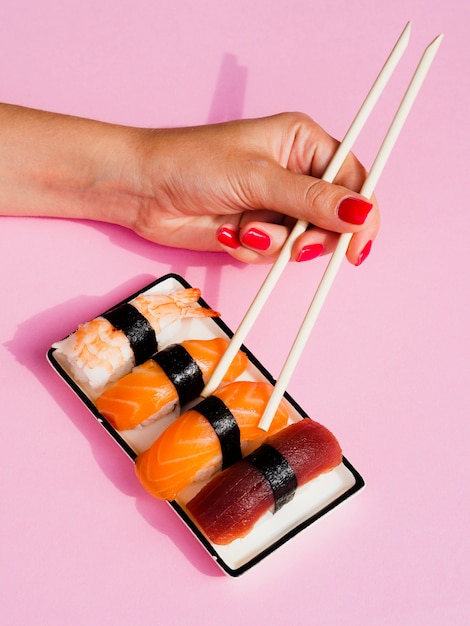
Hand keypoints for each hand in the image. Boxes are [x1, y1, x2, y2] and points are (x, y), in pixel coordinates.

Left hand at [132, 112, 378, 264]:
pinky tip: (231, 234)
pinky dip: (255, 250)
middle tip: (293, 243)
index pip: (353, 180)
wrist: (144, 190)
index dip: (360, 214)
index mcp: (303, 143)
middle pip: (334, 218)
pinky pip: (275, 253)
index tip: (357, 246)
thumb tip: (361, 213)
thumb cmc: (193, 163)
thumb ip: (312, 199)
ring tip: (245, 229)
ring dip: (275, 243)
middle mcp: (295, 174)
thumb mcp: (258, 177)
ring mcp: (276, 204)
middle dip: (310, 236)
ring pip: (304, 241)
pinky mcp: (258, 230)